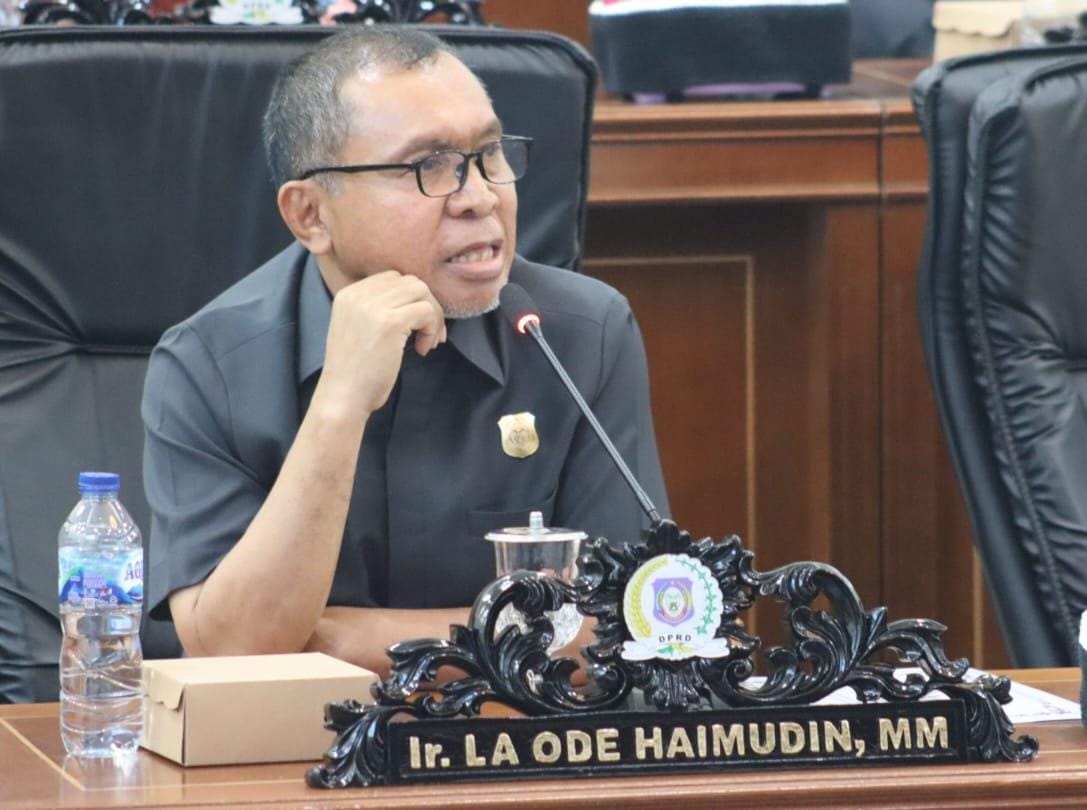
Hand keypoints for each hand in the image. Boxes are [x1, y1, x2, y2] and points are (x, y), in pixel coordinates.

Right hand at [319, 270, 446, 414]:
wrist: (342, 397)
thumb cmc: (356, 371)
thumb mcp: (359, 328)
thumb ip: (379, 309)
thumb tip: (419, 300)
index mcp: (349, 293)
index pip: (393, 278)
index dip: (412, 299)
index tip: (417, 324)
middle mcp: (358, 294)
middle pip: (411, 281)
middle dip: (428, 305)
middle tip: (431, 334)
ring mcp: (373, 306)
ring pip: (421, 292)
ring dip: (433, 316)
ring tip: (429, 342)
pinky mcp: (390, 323)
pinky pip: (426, 312)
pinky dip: (432, 330)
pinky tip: (423, 350)